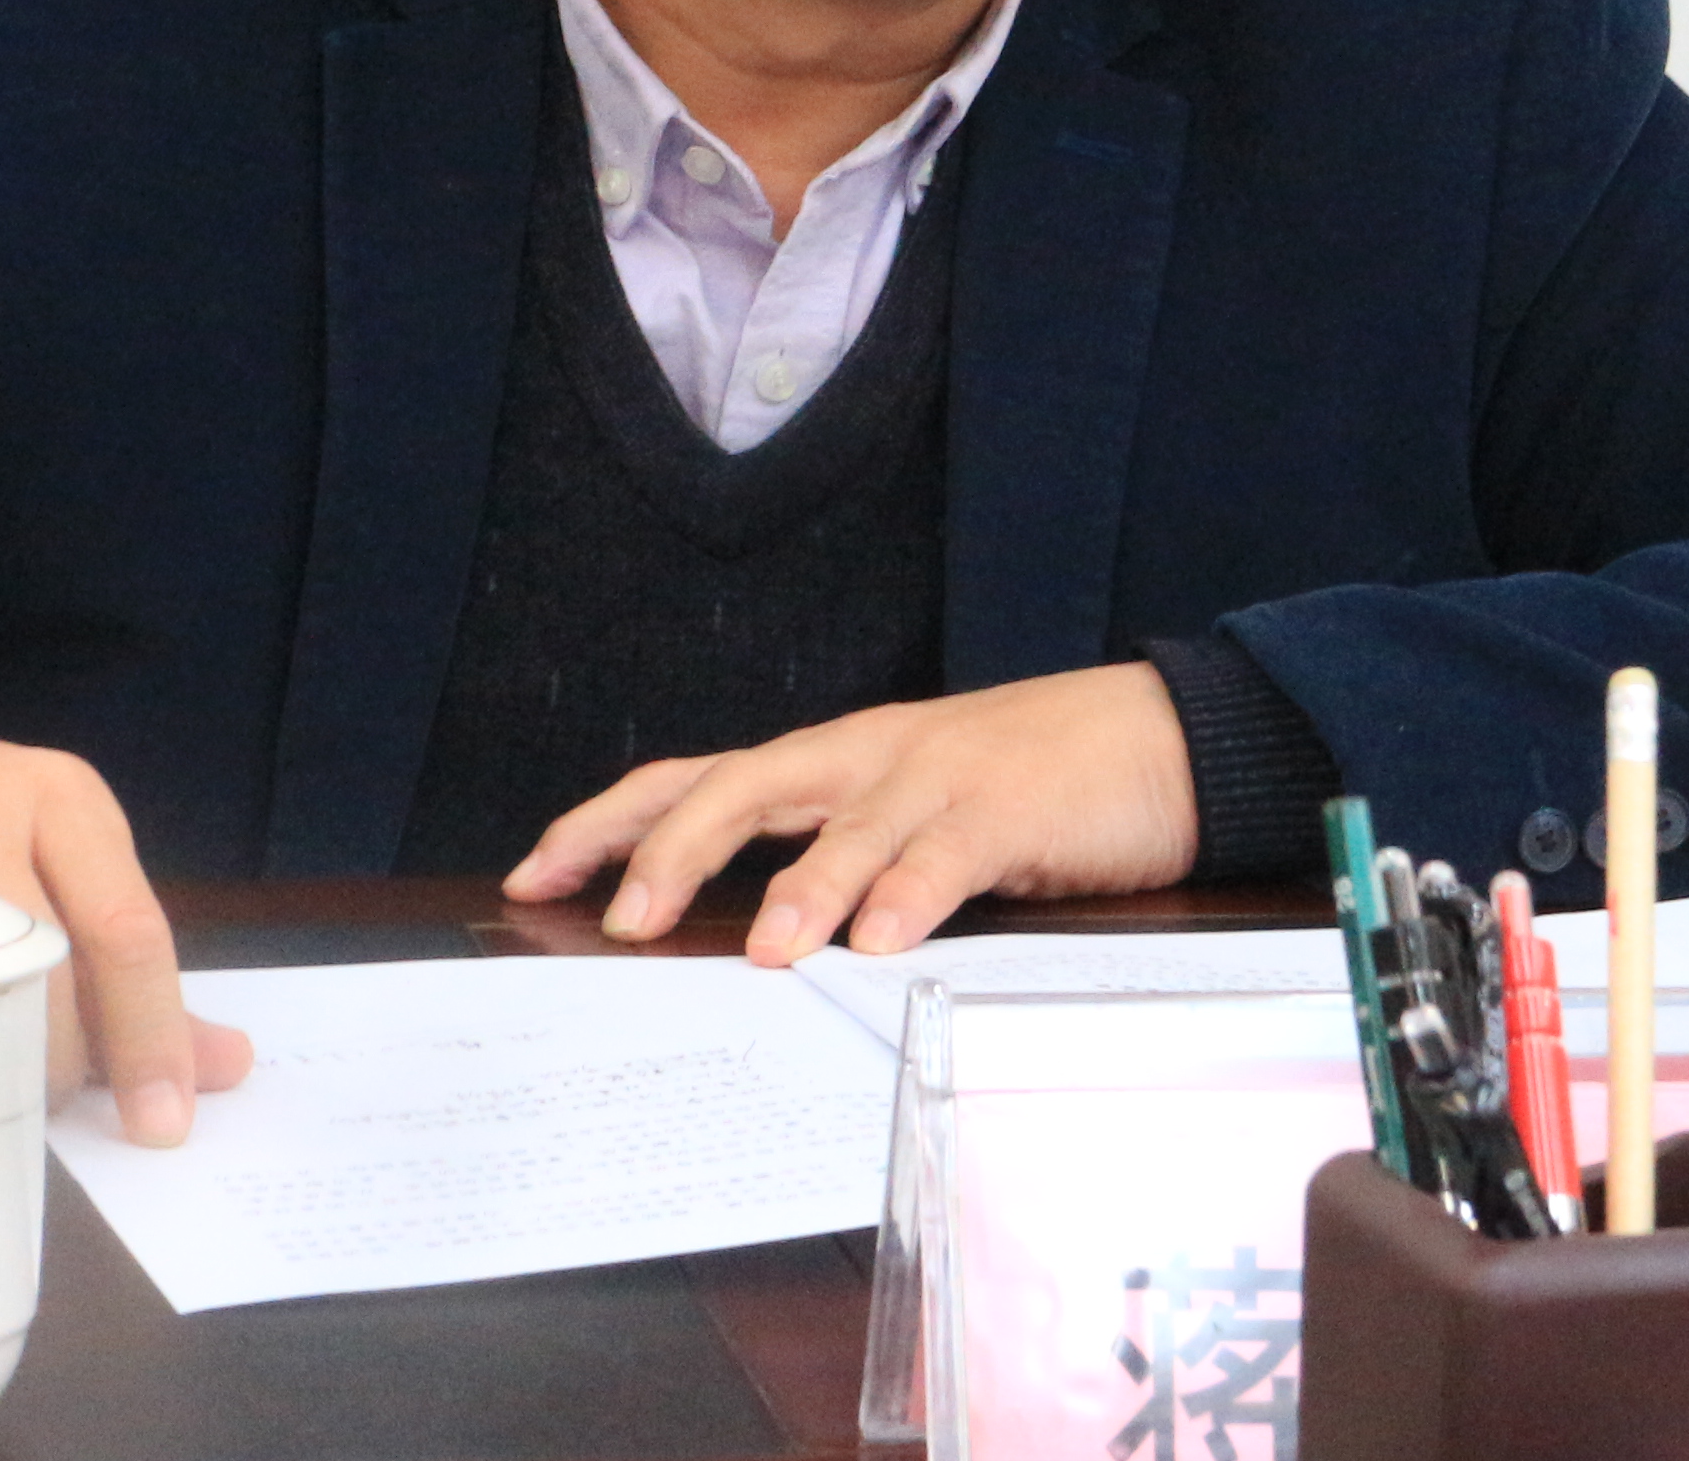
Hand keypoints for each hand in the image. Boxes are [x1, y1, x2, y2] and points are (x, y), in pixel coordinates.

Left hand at [501, 663, 1203, 963]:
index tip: (535, 872)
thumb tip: (744, 944)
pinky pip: (946, 858)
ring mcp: (932, 780)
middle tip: (619, 919)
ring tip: (761, 954)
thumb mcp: (906, 815)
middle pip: (738, 787)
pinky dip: (911, 901)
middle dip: (668, 851)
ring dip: (798, 893)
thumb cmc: (1022, 785)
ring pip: (843, 830)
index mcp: (828, 762)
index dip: (608, 823)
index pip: (693, 780)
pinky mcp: (1005, 812)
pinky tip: (883, 949)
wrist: (1154, 736)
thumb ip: (832, 861)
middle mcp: (862, 758)